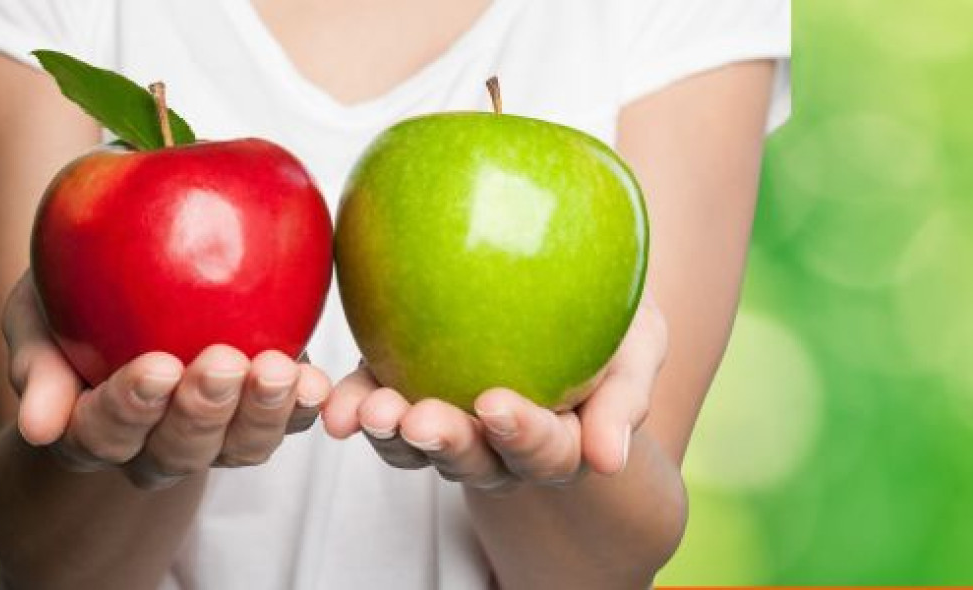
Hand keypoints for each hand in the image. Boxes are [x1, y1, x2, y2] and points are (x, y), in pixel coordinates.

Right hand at [2, 272, 331, 488]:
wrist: (133, 273)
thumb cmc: (70, 293)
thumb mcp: (36, 313)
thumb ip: (36, 361)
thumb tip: (38, 427)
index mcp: (91, 427)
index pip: (102, 433)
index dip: (128, 408)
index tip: (155, 366)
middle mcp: (153, 445)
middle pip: (177, 451)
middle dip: (201, 411)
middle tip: (220, 363)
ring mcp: (214, 434)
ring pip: (239, 448)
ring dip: (260, 413)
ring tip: (277, 371)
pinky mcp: (262, 411)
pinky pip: (287, 420)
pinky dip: (303, 404)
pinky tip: (315, 379)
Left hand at [321, 292, 666, 490]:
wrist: (567, 286)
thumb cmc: (615, 320)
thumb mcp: (639, 347)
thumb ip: (626, 399)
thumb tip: (608, 461)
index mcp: (557, 442)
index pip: (544, 449)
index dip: (521, 435)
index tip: (496, 404)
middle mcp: (497, 446)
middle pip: (471, 459)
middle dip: (444, 443)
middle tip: (419, 420)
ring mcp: (446, 422)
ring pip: (414, 446)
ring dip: (388, 433)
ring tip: (368, 411)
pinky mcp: (403, 390)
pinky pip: (373, 408)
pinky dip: (352, 405)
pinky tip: (333, 400)